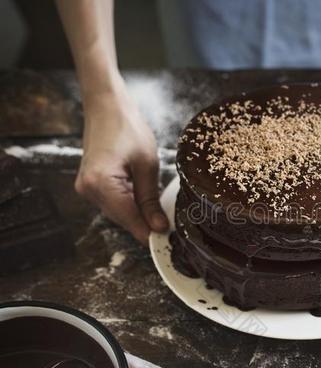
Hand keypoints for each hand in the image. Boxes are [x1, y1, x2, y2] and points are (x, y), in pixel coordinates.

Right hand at [75, 90, 167, 243]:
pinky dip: (129, 203)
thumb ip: (150, 200)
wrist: (107, 106)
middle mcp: (88, 190)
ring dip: (138, 213)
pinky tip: (144, 198)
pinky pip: (113, 202)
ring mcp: (85, 187)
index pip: (129, 219)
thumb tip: (158, 227)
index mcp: (101, 184)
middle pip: (123, 218)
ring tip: (160, 210)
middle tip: (170, 227)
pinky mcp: (89, 184)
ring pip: (118, 212)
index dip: (149, 232)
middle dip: (145, 223)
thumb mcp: (147, 165)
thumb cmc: (127, 128)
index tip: (168, 242)